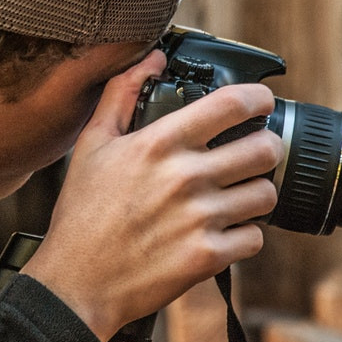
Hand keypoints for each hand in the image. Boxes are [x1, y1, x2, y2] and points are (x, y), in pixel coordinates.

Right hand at [21, 51, 284, 341]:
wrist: (76, 284)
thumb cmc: (82, 215)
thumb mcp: (92, 145)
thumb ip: (121, 94)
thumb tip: (151, 57)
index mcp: (159, 144)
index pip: (232, 104)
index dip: (259, 99)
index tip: (261, 103)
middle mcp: (185, 177)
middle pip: (264, 148)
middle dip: (264, 148)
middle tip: (253, 154)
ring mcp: (200, 218)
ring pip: (265, 194)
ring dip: (255, 193)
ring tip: (236, 196)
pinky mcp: (208, 257)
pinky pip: (255, 237)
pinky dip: (244, 236)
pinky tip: (223, 232)